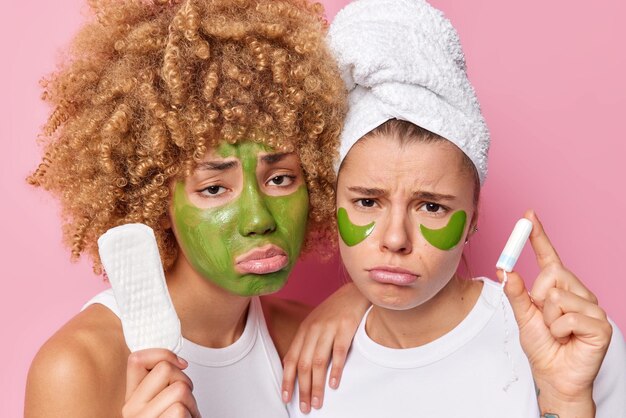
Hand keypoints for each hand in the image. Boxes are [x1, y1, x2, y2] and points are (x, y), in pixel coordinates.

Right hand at [123, 349, 200, 417]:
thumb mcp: (162, 401)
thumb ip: (161, 383)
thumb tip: (178, 362)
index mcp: (131, 398)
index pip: (137, 359)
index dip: (163, 354)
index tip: (180, 365)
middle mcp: (131, 409)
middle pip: (165, 369)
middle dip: (185, 380)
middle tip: (185, 400)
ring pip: (179, 389)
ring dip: (192, 402)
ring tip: (186, 416)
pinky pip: (180, 410)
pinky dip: (191, 416)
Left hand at [281, 282, 369, 412]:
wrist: (355, 291)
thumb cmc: (335, 311)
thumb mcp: (316, 324)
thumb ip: (306, 342)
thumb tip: (294, 366)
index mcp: (304, 330)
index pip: (291, 359)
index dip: (287, 380)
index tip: (286, 398)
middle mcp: (313, 329)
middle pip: (303, 364)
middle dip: (302, 389)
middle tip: (305, 408)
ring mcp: (329, 328)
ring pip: (318, 361)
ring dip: (316, 385)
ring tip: (317, 402)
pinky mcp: (345, 327)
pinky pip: (338, 352)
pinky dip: (335, 369)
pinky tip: (334, 384)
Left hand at [497, 210, 611, 415]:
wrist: (554, 376)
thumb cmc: (542, 346)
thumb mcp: (522, 316)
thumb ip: (515, 293)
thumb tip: (506, 269)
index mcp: (559, 288)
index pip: (550, 257)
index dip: (539, 236)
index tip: (528, 215)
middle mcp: (578, 292)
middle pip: (552, 273)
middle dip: (538, 297)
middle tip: (544, 318)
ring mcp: (592, 307)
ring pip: (558, 296)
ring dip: (548, 318)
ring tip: (556, 331)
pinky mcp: (600, 324)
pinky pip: (568, 316)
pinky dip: (559, 330)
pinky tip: (567, 339)